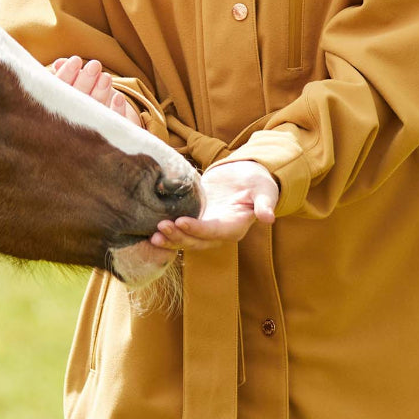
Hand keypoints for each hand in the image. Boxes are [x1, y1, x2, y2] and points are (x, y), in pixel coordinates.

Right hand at [48, 56, 142, 126]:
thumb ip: (63, 73)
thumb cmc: (74, 96)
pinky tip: (119, 97)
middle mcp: (68, 123)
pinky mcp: (108, 136)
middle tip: (95, 64)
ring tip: (107, 76)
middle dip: (86, 81)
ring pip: (94, 112)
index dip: (67, 74)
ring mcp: (88, 132)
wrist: (86, 129)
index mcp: (54, 107)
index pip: (57, 91)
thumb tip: (59, 63)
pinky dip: (116, 111)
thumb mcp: (65, 84)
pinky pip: (112, 125)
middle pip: (76, 101)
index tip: (76, 60)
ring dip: (101, 94)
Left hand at [150, 159, 276, 250]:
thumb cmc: (257, 182)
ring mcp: (205, 228)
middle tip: (159, 229)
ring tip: (152, 234)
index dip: (198, 229)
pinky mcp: (195, 219)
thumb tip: (269, 217)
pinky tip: (149, 231)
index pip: (214, 231)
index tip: (181, 221)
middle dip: (178, 237)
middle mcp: (218, 232)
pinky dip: (167, 233)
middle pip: (197, 241)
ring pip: (186, 239)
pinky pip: (179, 230)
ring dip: (170, 239)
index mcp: (235, 227)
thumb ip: (264, 203)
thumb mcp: (264, 190)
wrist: (245, 177)